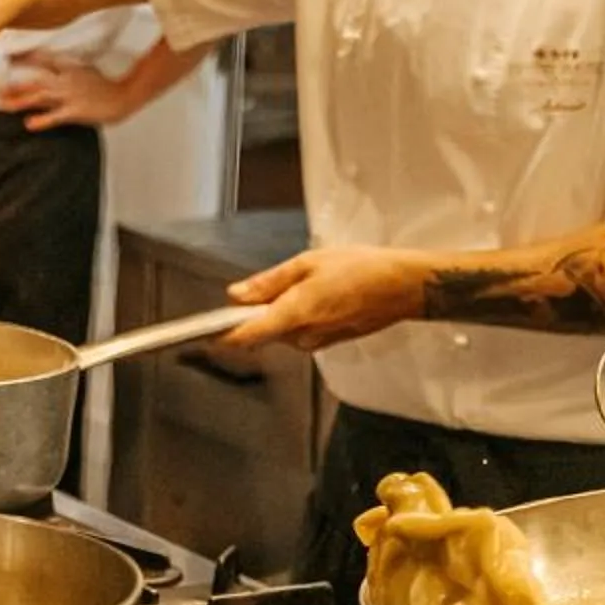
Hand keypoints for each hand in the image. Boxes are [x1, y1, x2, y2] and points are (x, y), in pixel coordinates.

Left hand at [1, 53, 131, 131]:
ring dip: (21, 100)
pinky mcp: (75, 111)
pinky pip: (55, 116)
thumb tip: (55, 67)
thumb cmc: (105, 86)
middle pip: (35, 81)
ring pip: (40, 96)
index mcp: (69, 67)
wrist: (124, 96)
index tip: (8, 59)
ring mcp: (70, 95)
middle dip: (15, 85)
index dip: (24, 59)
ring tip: (5, 105)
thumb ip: (68, 69)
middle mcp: (66, 79)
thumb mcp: (85, 70)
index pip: (42, 59)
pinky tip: (29, 124)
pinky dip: (41, 120)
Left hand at [222, 245, 429, 353]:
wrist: (403, 287)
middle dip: (258, 312)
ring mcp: (318, 342)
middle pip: (262, 332)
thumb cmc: (362, 270)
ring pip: (283, 331)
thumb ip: (269, 282)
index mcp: (294, 313)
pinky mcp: (330, 342)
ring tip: (308, 282)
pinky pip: (302, 331)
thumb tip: (237, 294)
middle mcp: (303, 335)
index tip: (202, 333)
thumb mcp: (309, 263)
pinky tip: (320, 294)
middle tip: (273, 283)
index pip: (244, 337)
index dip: (220, 336)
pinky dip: (301, 316)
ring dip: (283, 312)